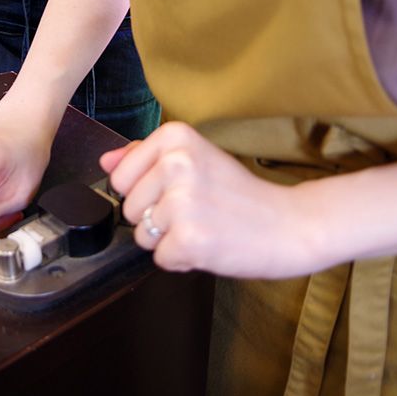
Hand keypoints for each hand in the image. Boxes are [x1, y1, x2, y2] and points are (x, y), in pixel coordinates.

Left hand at [101, 122, 321, 278]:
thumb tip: (105, 160)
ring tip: (203, 226)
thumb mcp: (195, 158)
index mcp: (175, 137)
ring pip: (141, 235)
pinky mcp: (189, 239)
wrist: (291, 223)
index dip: (145, 191)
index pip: (119, 176)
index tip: (180, 189)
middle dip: (157, 218)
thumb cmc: (240, 194)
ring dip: (168, 240)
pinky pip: (160, 258)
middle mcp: (176, 163)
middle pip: (129, 207)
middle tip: (197, 211)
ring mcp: (182, 202)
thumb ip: (145, 156)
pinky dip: (182, 259)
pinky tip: (210, 243)